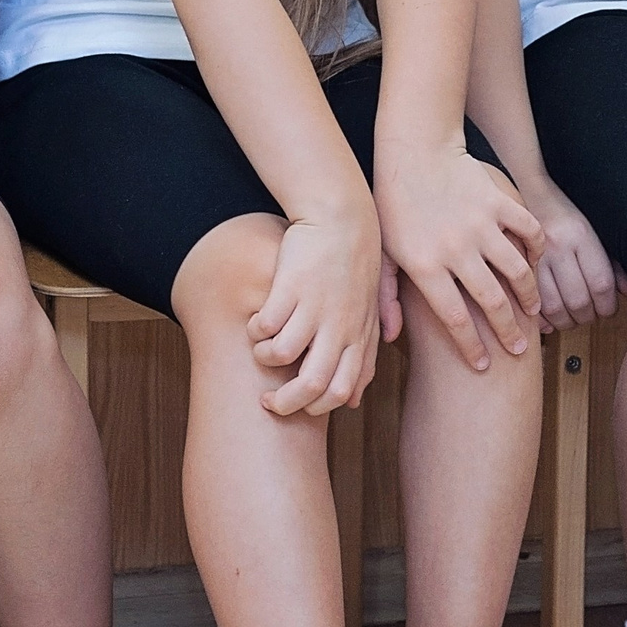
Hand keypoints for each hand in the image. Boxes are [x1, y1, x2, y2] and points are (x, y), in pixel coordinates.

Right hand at [248, 209, 382, 416]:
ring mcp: (315, 305)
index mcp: (359, 335)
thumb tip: (354, 401)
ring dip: (265, 359)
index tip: (296, 406)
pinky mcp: (291, 286)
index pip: (340, 391)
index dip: (314, 409)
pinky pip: (264, 324)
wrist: (343, 217)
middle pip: (311, 384)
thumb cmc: (356, 266)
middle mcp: (339, 325)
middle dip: (285, 402)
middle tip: (268, 400)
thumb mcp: (370, 312)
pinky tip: (257, 322)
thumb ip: (364, 357)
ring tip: (262, 349)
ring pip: (282, 355)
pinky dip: (255, 331)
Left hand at [375, 144, 543, 369]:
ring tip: (533, 310)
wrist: (413, 152)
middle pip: (491, 302)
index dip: (473, 347)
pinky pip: (527, 231)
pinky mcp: (498, 202)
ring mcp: (480, 224)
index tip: (484, 365)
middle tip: (519, 348)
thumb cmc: (393, 205)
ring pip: (516, 270)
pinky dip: (535, 249)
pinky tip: (534, 262)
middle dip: (508, 331)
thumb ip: (387, 296)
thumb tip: (391, 338)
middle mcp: (456, 249)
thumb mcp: (383, 253)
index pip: (455, 319)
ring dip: (529, 295)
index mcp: (426, 266)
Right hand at [519, 178, 626, 331]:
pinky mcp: (517, 267)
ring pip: (554, 307)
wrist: (530, 192)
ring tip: (573, 317)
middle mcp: (558, 245)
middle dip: (589, 316)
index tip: (609, 308)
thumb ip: (614, 264)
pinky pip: (530, 303)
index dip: (608, 305)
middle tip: (591, 315)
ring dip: (567, 322)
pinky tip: (552, 316)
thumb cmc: (568, 215)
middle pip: (578, 300)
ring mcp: (534, 256)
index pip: (601, 284)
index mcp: (581, 235)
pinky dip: (543, 318)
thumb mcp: (596, 232)